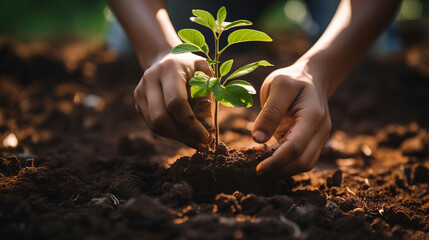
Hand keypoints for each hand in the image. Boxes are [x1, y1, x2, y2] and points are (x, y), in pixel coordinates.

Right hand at [134, 52, 213, 148]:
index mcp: (170, 69)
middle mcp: (150, 79)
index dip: (191, 123)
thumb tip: (208, 126)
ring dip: (176, 137)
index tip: (207, 135)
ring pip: (155, 125)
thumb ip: (207, 97)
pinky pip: (152, 125)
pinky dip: (169, 132)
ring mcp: (141, 91)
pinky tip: (184, 131)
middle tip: (200, 142)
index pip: (175, 102)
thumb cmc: (191, 68)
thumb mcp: (205, 75)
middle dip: (182, 134)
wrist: (166, 58)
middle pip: (160, 117)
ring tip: (194, 139)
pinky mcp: (138, 102)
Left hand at [252, 61, 331, 176]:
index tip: (257, 168)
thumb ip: (269, 113)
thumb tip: (257, 139)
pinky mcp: (313, 142)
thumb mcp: (278, 87)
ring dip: (283, 170)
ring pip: (304, 165)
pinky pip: (301, 159)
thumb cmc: (292, 80)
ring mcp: (319, 138)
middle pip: (302, 161)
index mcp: (312, 115)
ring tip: (261, 165)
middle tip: (256, 171)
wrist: (311, 78)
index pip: (295, 147)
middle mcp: (321, 130)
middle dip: (279, 170)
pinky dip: (286, 164)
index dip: (276, 161)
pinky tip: (269, 159)